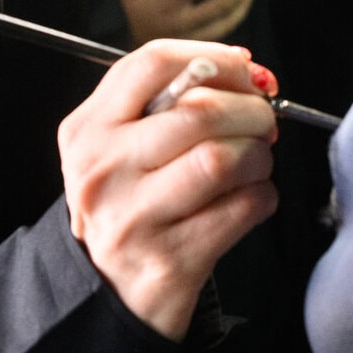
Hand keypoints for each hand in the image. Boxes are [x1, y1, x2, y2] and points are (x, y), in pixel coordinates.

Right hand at [57, 41, 278, 338]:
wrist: (106, 293)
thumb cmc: (128, 206)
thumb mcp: (119, 147)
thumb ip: (167, 102)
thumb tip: (244, 66)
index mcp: (88, 130)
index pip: (153, 64)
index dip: (214, 58)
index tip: (244, 71)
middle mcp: (104, 171)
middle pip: (199, 111)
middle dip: (252, 110)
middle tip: (264, 122)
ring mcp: (134, 218)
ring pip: (223, 158)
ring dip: (258, 155)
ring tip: (255, 163)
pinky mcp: (172, 260)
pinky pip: (244, 207)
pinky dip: (263, 195)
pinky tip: (250, 198)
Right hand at [116, 0, 259, 44]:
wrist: (121, 49)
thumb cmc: (124, 13)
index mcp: (168, 5)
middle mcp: (184, 24)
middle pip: (223, 4)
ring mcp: (192, 39)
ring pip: (229, 22)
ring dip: (244, 2)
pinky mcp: (196, 50)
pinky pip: (225, 34)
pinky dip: (236, 18)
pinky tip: (241, 5)